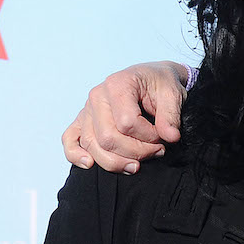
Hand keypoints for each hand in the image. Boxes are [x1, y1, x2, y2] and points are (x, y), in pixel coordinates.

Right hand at [62, 61, 189, 172]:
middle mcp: (97, 96)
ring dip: (116, 161)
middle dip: (136, 152)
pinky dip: (75, 154)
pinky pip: (70, 139)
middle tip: (158, 151)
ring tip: (138, 164)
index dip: (149, 137)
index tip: (165, 137)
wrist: (152, 79)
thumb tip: (171, 137)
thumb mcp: (173, 94)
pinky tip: (89, 163)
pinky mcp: (83, 121)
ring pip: (92, 145)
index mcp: (117, 84)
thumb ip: (171, 116)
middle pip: (108, 138)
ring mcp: (87, 109)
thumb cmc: (160, 84)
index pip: (127, 123)